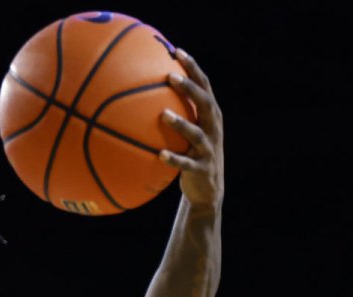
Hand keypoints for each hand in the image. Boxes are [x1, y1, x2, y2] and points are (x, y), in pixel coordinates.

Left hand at [160, 49, 223, 212]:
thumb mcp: (187, 131)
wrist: (208, 189)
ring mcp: (208, 148)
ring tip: (162, 114)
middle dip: (189, 88)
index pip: (204, 85)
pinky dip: (174, 159)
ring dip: (180, 123)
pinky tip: (159, 154)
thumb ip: (173, 110)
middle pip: (204, 103)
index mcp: (210, 115)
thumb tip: (139, 92)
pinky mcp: (201, 168)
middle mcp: (213, 128)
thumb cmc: (191, 153)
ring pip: (196, 133)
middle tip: (171, 76)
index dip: (192, 67)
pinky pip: (186, 163)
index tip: (176, 51)